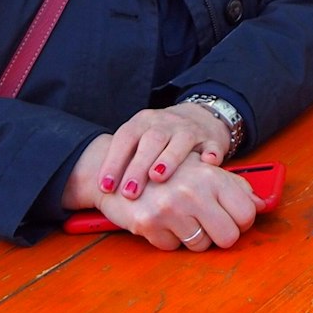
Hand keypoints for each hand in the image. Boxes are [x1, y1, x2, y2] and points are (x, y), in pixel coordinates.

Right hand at [69, 139, 262, 250]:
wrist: (120, 169)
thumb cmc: (170, 170)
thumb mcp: (205, 169)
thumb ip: (235, 185)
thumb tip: (260, 205)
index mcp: (211, 176)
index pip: (247, 213)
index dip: (242, 221)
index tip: (233, 218)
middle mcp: (193, 191)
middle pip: (228, 237)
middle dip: (222, 236)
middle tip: (211, 226)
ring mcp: (169, 209)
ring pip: (201, 246)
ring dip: (194, 237)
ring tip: (183, 218)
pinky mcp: (148, 224)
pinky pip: (173, 248)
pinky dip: (170, 239)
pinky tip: (163, 221)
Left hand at [90, 104, 231, 200]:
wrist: (198, 118)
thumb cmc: (159, 142)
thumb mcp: (139, 144)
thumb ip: (124, 163)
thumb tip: (101, 194)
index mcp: (142, 123)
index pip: (125, 138)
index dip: (114, 162)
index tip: (106, 186)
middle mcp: (164, 123)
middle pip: (151, 140)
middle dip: (138, 166)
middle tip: (130, 191)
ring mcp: (189, 129)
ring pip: (179, 140)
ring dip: (169, 158)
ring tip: (158, 177)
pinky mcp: (211, 138)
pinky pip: (211, 145)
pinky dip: (209, 154)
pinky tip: (207, 164)